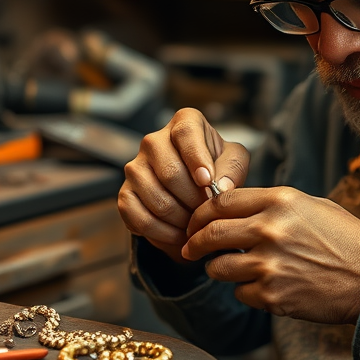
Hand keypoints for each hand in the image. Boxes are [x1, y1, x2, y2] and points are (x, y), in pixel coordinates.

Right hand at [118, 108, 249, 263]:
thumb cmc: (217, 167)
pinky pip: (139, 217)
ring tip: (196, 226)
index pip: (186, 135)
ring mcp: (135, 167)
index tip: (207, 182)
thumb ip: (233, 169)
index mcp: (184, 123)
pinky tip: (178, 235)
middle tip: (208, 214)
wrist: (194, 187)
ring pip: (156, 199)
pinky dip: (162, 233)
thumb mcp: (234, 161)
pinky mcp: (125, 193)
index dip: (196, 159)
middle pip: (170, 172)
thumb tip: (220, 187)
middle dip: (194, 200)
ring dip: (180, 220)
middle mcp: (154, 141)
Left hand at [182, 187, 359, 323]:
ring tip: (231, 269)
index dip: (201, 212)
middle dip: (194, 242)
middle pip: (210, 233)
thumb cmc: (347, 239)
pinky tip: (265, 286)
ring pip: (218, 268)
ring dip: (219, 269)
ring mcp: (269, 264)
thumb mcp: (312, 206)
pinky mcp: (273, 295)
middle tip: (190, 248)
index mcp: (280, 201)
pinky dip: (246, 291)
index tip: (195, 222)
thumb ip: (272, 205)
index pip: (220, 201)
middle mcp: (269, 229)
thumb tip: (234, 209)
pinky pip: (240, 293)